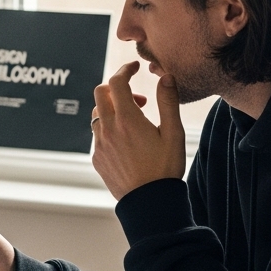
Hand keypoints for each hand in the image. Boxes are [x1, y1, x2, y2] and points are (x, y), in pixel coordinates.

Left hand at [91, 61, 185, 198]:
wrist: (149, 203)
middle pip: (100, 93)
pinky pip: (97, 134)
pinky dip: (109, 128)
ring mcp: (99, 144)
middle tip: (139, 100)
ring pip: (97, 114)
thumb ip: (168, 102)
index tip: (134, 67)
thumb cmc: (165, 168)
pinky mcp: (97, 158)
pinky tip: (128, 141)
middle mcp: (108, 129)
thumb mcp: (174, 133)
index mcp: (127, 120)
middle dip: (118, 88)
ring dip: (113, 109)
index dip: (125, 70)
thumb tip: (165, 76)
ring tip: (136, 122)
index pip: (117, 82)